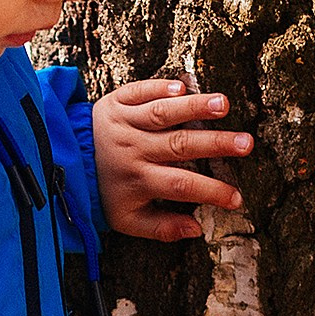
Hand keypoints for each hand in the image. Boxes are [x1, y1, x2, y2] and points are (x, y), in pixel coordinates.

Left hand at [92, 79, 249, 239]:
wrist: (68, 160)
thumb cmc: (107, 191)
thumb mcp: (127, 219)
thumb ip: (162, 228)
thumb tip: (196, 229)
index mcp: (138, 179)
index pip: (181, 185)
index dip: (210, 191)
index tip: (237, 197)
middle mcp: (132, 149)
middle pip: (179, 145)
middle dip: (216, 144)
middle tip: (246, 143)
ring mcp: (124, 122)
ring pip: (162, 113)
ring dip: (194, 107)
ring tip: (224, 105)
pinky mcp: (117, 101)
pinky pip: (140, 91)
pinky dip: (160, 87)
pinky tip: (184, 86)